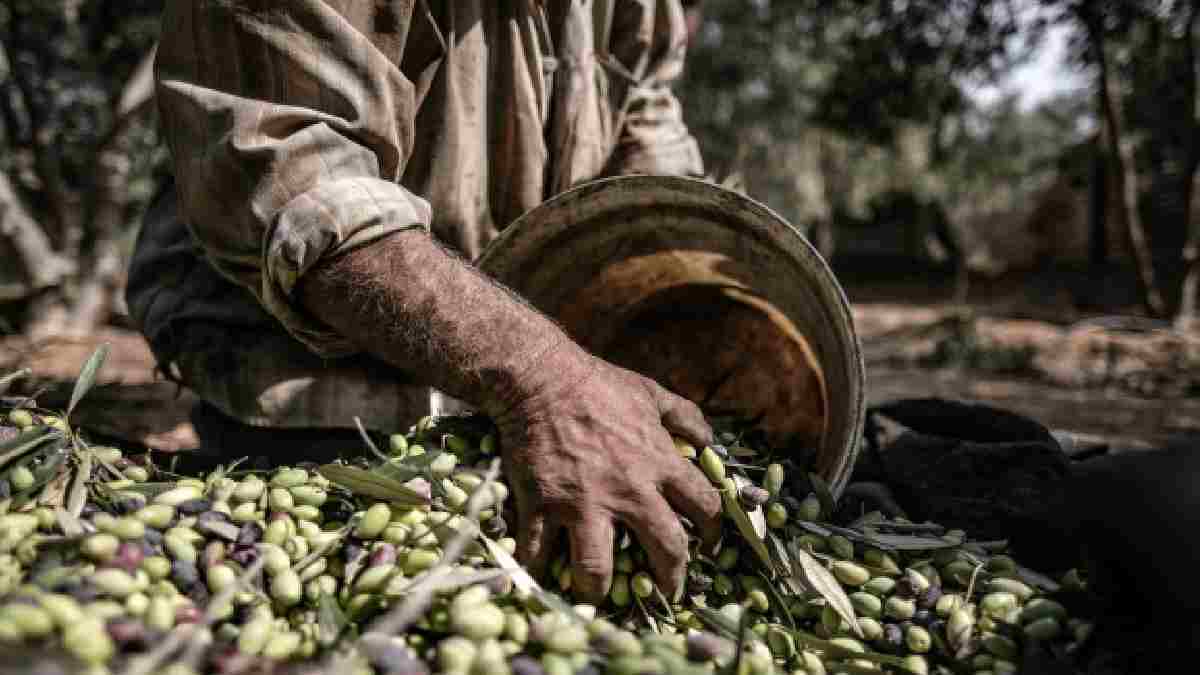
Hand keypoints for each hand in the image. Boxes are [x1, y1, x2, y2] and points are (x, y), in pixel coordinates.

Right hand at [493, 344, 721, 603]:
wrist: (540, 378)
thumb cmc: (598, 384)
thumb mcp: (650, 393)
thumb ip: (684, 416)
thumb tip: (709, 439)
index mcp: (659, 463)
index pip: (704, 507)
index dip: (713, 532)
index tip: (708, 545)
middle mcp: (627, 490)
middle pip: (666, 549)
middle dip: (672, 579)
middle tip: (669, 592)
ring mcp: (582, 502)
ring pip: (598, 567)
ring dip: (599, 590)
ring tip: (598, 598)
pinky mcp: (542, 505)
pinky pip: (540, 552)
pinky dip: (538, 569)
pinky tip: (541, 578)